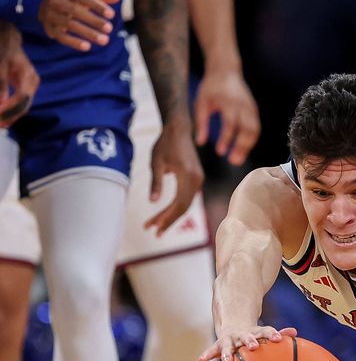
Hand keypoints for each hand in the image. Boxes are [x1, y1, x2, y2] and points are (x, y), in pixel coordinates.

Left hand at [0, 42, 37, 125]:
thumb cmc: (5, 48)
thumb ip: (1, 82)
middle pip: (24, 105)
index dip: (10, 109)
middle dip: (10, 116)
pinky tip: (3, 115)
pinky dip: (10, 109)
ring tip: (1, 124)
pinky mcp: (23, 87)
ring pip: (22, 106)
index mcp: (29, 77)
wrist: (8, 39)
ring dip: (10, 115)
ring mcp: (29, 86)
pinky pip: (18, 102)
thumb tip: (1, 102)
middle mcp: (32, 83)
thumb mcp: (1, 63)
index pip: (22, 98)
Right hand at [37, 0, 119, 51]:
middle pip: (75, 11)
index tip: (111, 14)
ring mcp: (51, 15)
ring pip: (69, 24)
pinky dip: (74, 42)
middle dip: (93, 20)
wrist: (47, 4)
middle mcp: (56, 1)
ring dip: (88, 33)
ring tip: (104, 40)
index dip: (96, 5)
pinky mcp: (50, 28)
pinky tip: (87, 47)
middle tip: (110, 29)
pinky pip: (61, 36)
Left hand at [144, 117, 203, 234]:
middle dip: (168, 220)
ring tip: (155, 225)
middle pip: (183, 208)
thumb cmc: (165, 143)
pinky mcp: (196, 179)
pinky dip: (176, 206)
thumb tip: (152, 202)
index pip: (179, 204)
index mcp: (188, 176)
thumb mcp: (156, 162)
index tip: (153, 228)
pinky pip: (187, 197)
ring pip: (185, 204)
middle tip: (152, 231)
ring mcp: (198, 180)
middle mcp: (197, 180)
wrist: (180, 129)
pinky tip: (165, 212)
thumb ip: (155, 183)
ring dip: (171, 215)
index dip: (167, 218)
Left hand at [193, 68, 259, 165]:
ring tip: (238, 158)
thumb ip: (201, 122)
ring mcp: (251, 107)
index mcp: (229, 102)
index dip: (226, 139)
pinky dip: (251, 140)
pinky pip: (256, 127)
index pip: (230, 124)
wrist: (226, 69)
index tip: (220, 152)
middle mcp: (243, 105)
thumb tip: (200, 143)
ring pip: (255, 130)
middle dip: (241, 147)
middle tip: (234, 162)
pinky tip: (242, 148)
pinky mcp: (254, 109)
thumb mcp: (201, 102)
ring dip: (248, 146)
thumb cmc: (210, 87)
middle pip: (247, 130)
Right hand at [198, 325, 296, 360]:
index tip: (278, 338)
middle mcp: (242, 335)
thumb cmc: (255, 335)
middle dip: (249, 341)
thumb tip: (295, 332)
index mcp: (256, 332)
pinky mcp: (219, 345)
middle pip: (246, 337)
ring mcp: (230, 340)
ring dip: (227, 353)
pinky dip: (207, 355)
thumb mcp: (265, 333)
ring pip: (228, 346)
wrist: (234, 326)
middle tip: (253, 346)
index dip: (272, 334)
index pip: (266, 331)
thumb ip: (280, 333)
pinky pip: (212, 351)